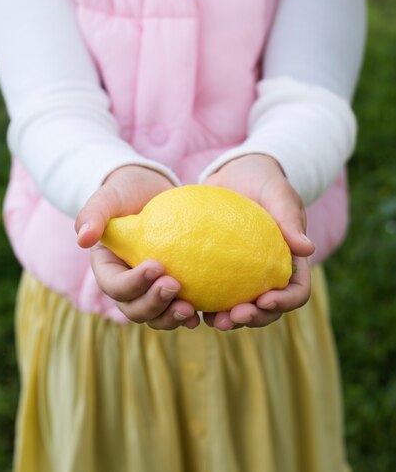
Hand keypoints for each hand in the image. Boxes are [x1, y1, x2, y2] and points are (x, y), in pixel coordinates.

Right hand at [75, 165, 199, 329]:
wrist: (153, 190)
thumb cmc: (127, 192)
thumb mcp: (109, 197)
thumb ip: (94, 213)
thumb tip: (82, 239)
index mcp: (108, 268)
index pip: (114, 285)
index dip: (133, 283)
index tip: (157, 265)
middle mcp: (127, 285)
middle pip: (134, 308)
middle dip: (153, 304)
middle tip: (175, 285)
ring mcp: (150, 290)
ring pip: (155, 316)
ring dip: (170, 317)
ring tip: (189, 309)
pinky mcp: (173, 288)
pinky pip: (178, 310)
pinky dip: (187, 316)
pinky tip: (201, 314)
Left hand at [202, 154, 314, 330]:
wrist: (234, 174)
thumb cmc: (263, 181)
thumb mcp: (278, 194)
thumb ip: (289, 218)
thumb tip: (308, 249)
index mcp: (289, 262)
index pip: (296, 291)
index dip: (284, 302)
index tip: (265, 300)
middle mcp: (266, 275)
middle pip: (267, 309)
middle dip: (253, 319)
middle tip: (233, 317)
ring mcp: (241, 276)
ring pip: (239, 308)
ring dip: (228, 320)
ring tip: (212, 321)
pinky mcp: (215, 271)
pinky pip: (210, 292)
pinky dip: (202, 303)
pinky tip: (187, 306)